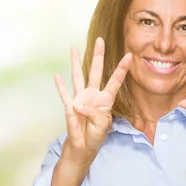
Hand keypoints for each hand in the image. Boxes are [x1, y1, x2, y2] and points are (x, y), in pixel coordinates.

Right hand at [54, 37, 131, 158]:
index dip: (122, 69)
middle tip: (100, 40)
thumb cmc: (96, 135)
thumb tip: (78, 105)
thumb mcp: (103, 125)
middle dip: (98, 56)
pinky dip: (59, 86)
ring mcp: (80, 98)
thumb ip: (94, 113)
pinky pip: (64, 94)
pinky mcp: (69, 106)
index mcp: (106, 99)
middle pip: (96, 71)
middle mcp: (93, 95)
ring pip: (78, 76)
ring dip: (76, 63)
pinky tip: (56, 75)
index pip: (115, 81)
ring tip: (74, 48)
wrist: (84, 146)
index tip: (129, 56)